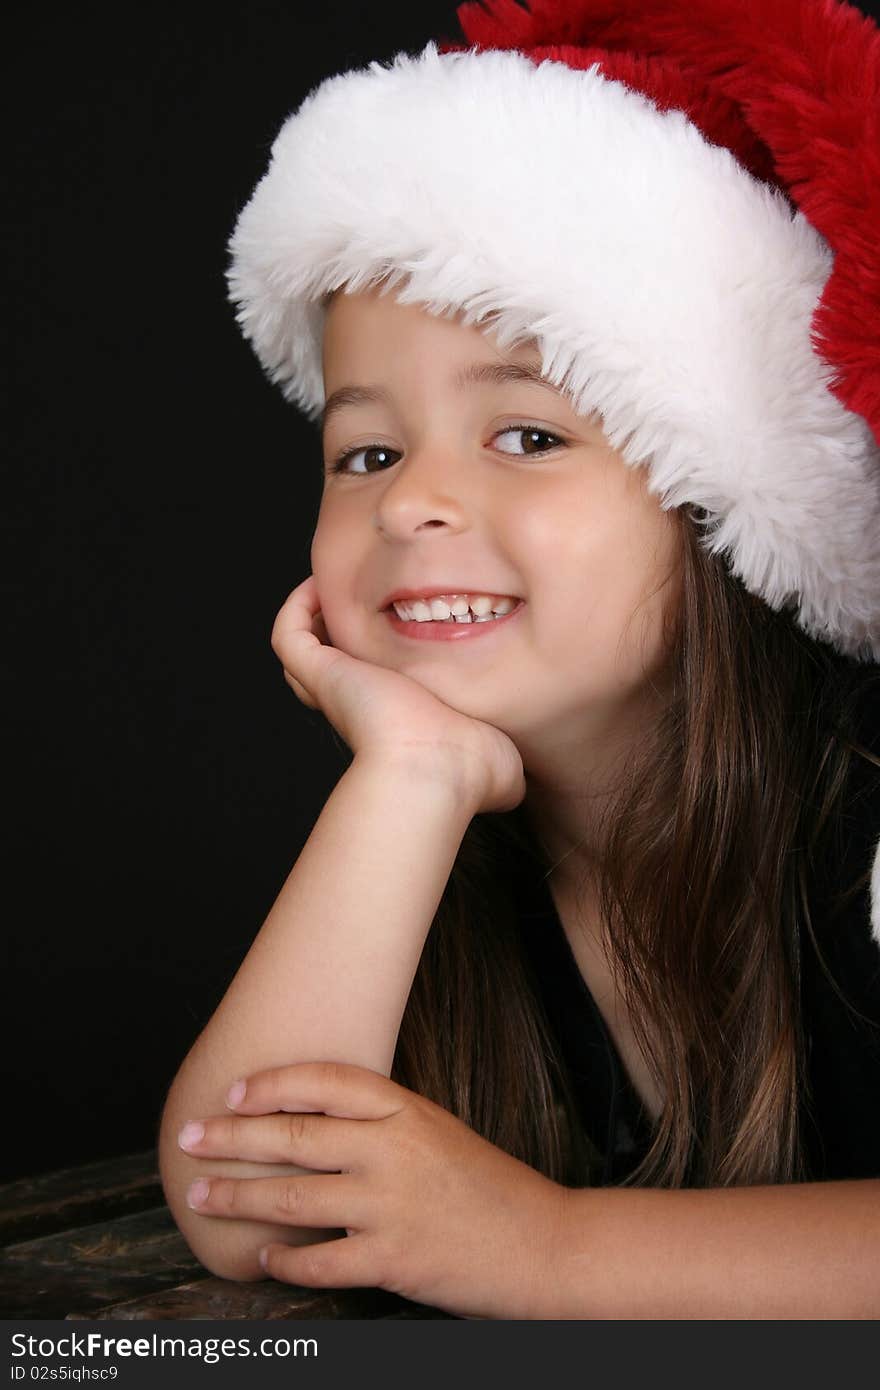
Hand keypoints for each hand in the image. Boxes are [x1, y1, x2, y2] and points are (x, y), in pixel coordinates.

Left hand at [179, 1061, 569, 1319]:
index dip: (271, 1082)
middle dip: (231, 1137)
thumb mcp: (437, 1131)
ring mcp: (391, 1205)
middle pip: (293, 1135)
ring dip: (238, 1196)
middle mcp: (394, 1149)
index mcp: (406, 1110)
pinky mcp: (393, 1259)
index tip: (232, 1093)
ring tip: (203, 1193)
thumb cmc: (487, 1187)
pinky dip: (283, 1261)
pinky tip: (263, 1258)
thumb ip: (381, 1123)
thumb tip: (310, 1121)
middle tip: (189, 1137)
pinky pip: (318, 1261)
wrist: (544, 1244)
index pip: (325, 1081)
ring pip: (292, 1196)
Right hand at [271, 575, 524, 812]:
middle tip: (364, 601)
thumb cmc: (469, 774)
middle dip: (343, 634)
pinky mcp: (321, 673)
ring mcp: (337, 687)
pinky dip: (296, 607)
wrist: (437, 770)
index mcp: (398, 718)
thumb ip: (509, 761)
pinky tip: (319, 586)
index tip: (404, 630)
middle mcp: (361, 704)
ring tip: (337, 586)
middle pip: (334, 668)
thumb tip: (522, 776)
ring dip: (315, 618)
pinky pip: (288, 635)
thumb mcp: (503, 763)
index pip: (376, 688)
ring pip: (305, 651)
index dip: (381, 661)